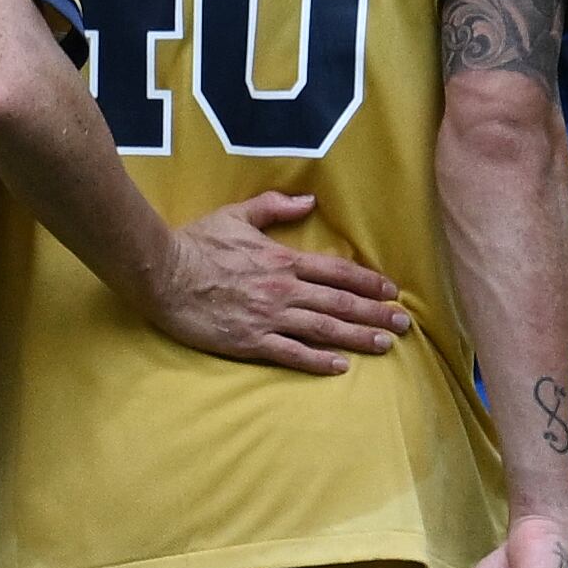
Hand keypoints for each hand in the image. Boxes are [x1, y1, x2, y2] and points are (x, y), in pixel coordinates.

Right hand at [150, 192, 410, 374]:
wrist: (162, 272)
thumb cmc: (195, 242)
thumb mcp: (235, 215)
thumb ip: (273, 207)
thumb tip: (307, 200)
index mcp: (282, 260)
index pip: (337, 271)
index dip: (368, 281)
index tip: (391, 291)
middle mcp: (284, 290)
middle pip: (340, 302)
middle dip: (376, 313)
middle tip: (404, 324)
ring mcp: (269, 317)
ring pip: (325, 329)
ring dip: (359, 337)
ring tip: (385, 344)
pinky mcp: (250, 340)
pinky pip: (292, 353)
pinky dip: (319, 361)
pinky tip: (340, 367)